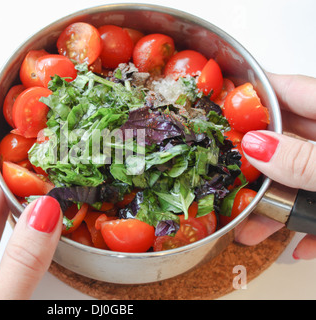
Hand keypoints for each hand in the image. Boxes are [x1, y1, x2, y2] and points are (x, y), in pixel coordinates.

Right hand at [235, 73, 315, 259]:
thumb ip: (304, 161)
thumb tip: (255, 147)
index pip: (290, 90)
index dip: (252, 90)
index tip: (217, 98)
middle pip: (286, 141)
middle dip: (253, 164)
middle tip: (223, 175)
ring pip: (299, 178)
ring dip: (276, 206)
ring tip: (251, 227)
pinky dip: (308, 225)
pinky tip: (300, 244)